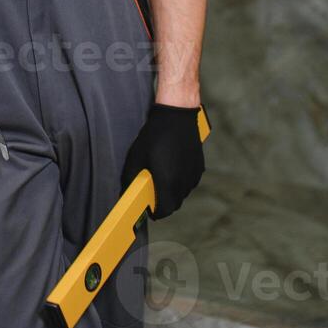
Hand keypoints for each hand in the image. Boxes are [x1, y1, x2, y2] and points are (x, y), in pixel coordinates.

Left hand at [119, 103, 206, 218]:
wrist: (177, 115)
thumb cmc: (155, 135)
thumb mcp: (136, 156)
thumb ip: (131, 178)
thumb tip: (128, 191)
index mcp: (168, 182)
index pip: (164, 211)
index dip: (155, 212)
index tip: (148, 209)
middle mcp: (184, 182)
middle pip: (174, 204)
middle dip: (163, 203)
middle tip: (152, 194)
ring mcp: (193, 174)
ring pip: (182, 193)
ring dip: (173, 192)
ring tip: (161, 178)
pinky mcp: (199, 166)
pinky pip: (189, 182)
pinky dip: (181, 182)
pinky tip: (172, 168)